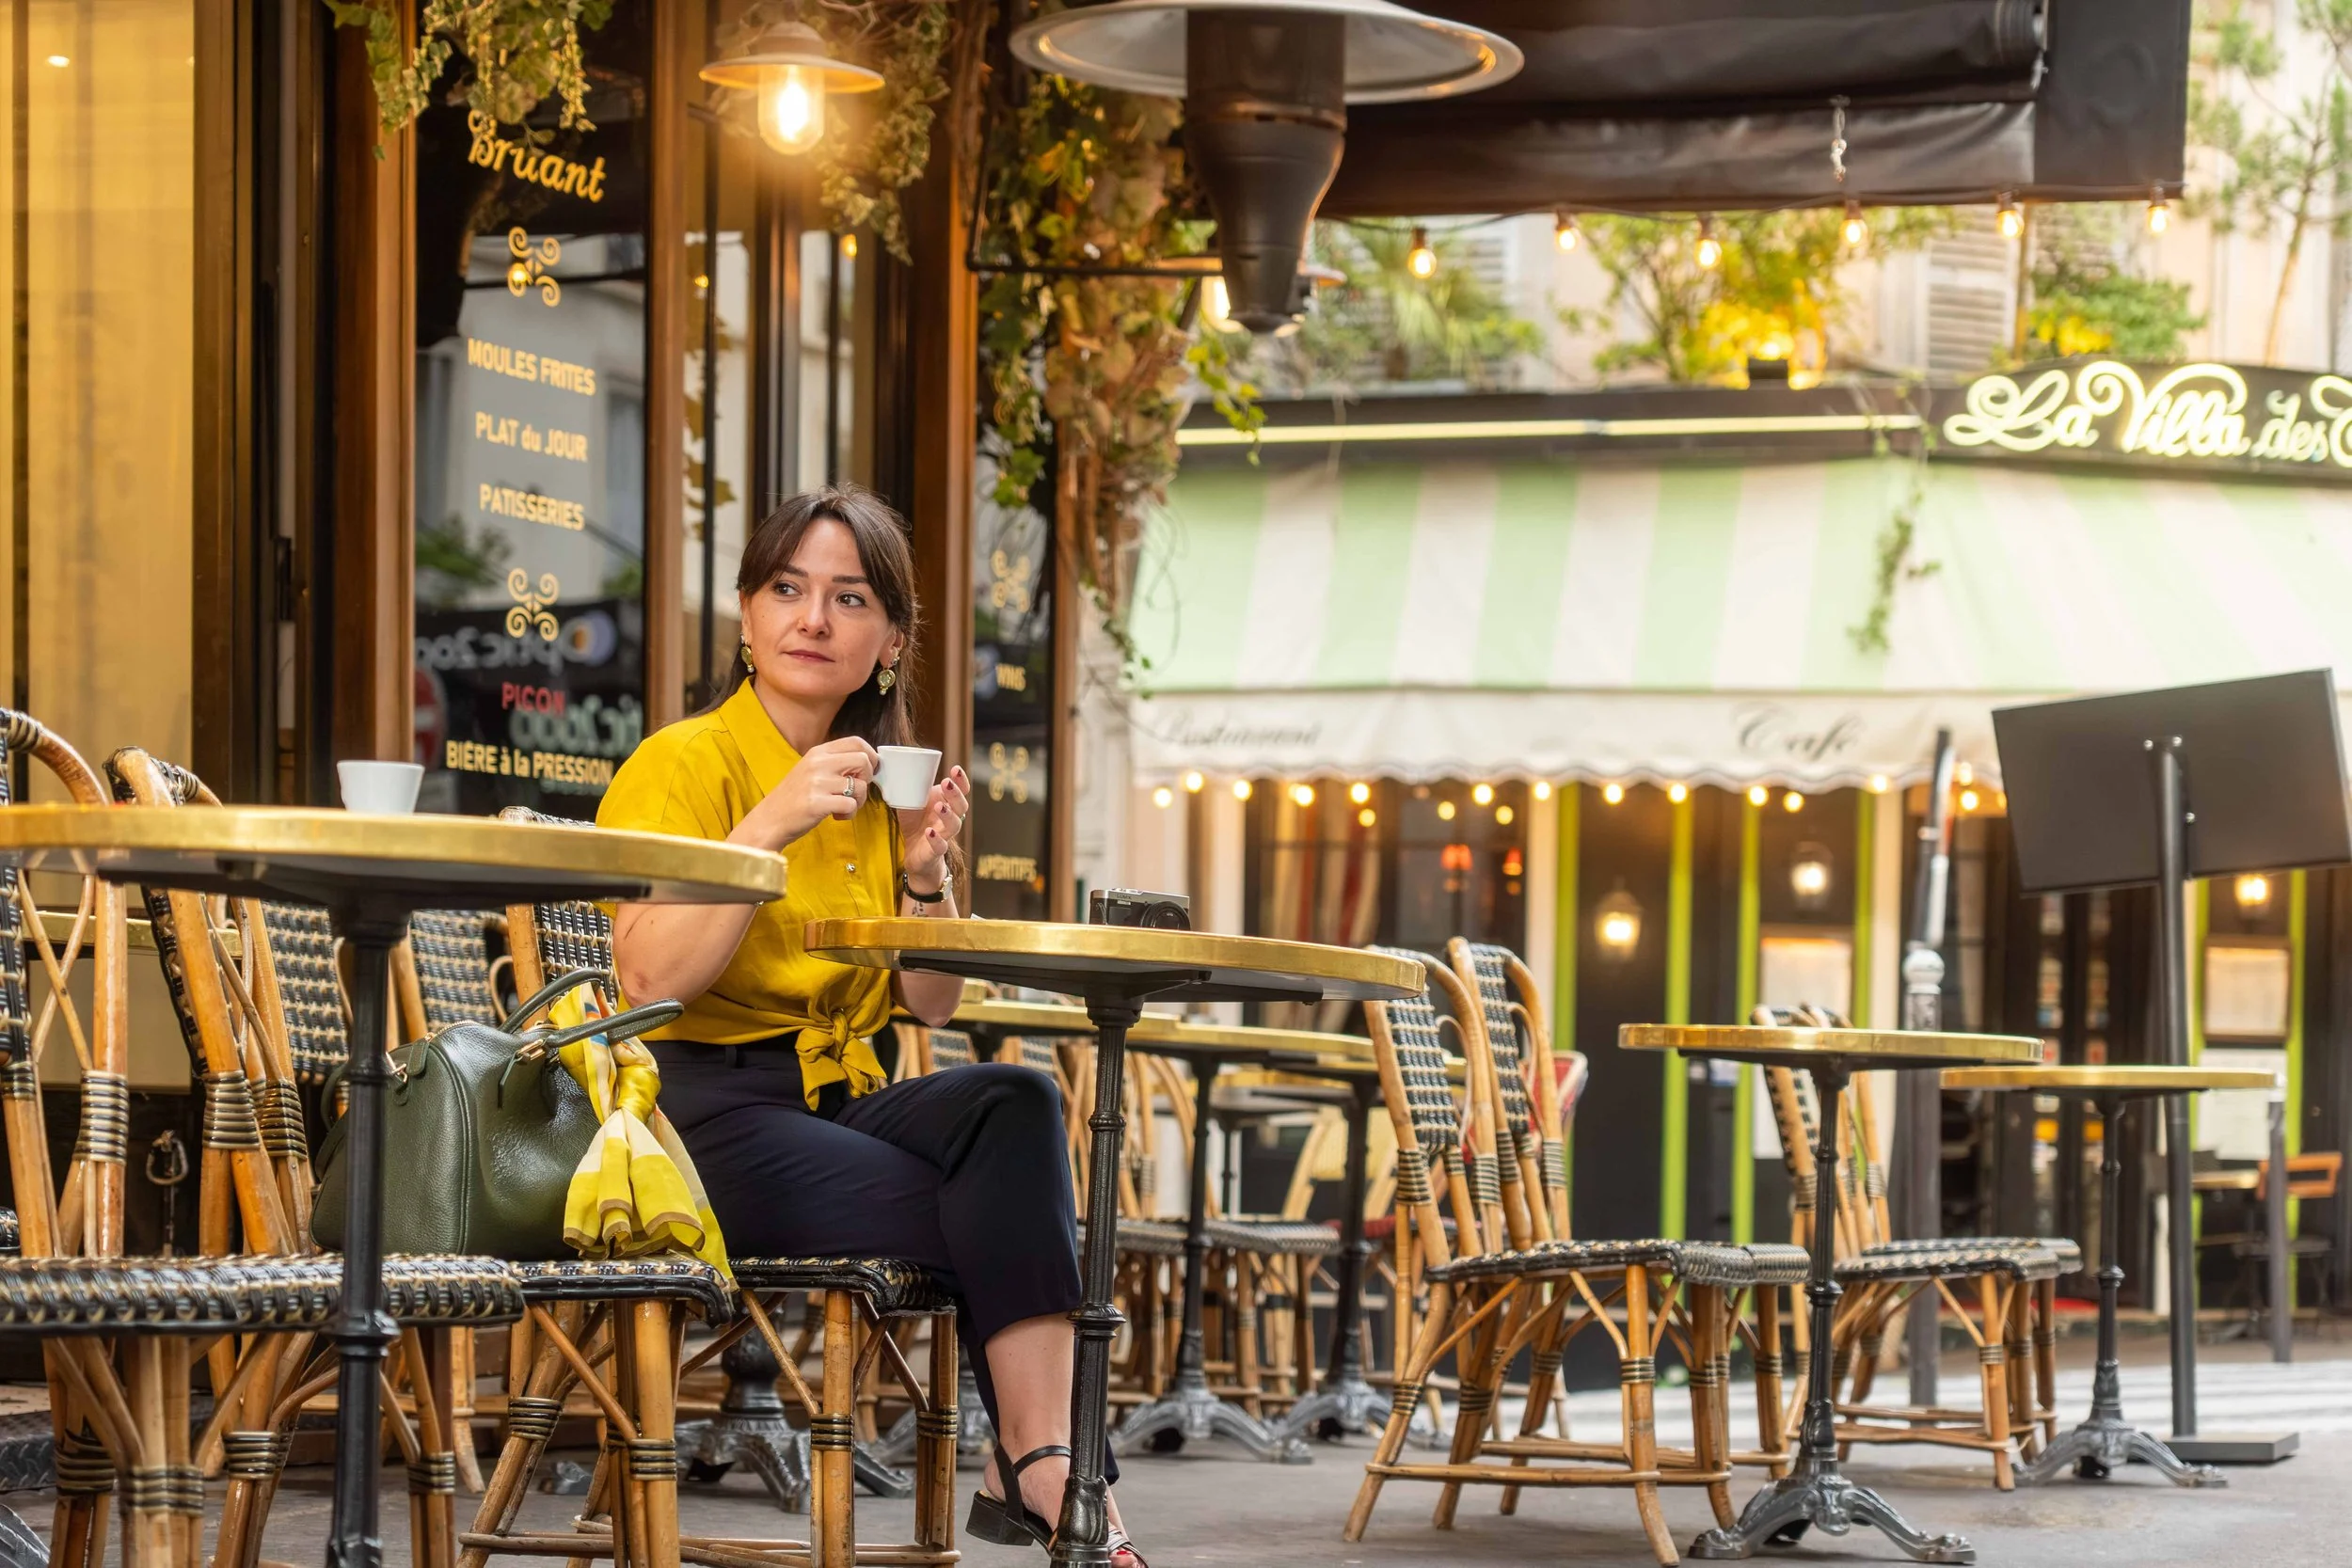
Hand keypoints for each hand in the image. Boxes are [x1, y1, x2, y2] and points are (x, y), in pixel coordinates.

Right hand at [733, 736, 878, 850]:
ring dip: (859, 801)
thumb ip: (834, 762)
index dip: (870, 756)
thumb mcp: (811, 769)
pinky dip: (849, 813)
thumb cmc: (794, 796)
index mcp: (818, 752)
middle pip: (863, 761)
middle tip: (855, 791)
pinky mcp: (817, 803)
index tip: (868, 770)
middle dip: (867, 778)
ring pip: (861, 786)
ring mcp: (817, 783)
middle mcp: (818, 763)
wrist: (770, 819)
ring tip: (843, 807)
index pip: (856, 742)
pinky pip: (851, 805)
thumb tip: (867, 762)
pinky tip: (836, 815)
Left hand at [900, 765, 969, 892]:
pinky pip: (940, 846)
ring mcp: (944, 835)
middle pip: (961, 806)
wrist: (914, 852)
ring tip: (940, 806)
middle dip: (956, 794)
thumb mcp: (911, 802)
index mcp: (946, 803)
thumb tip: (890, 765)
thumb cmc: (915, 822)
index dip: (961, 781)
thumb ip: (909, 786)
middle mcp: (949, 819)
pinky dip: (936, 839)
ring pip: (955, 825)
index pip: (961, 791)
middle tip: (946, 783)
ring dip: (948, 815)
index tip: (955, 769)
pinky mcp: (935, 851)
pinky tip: (929, 832)